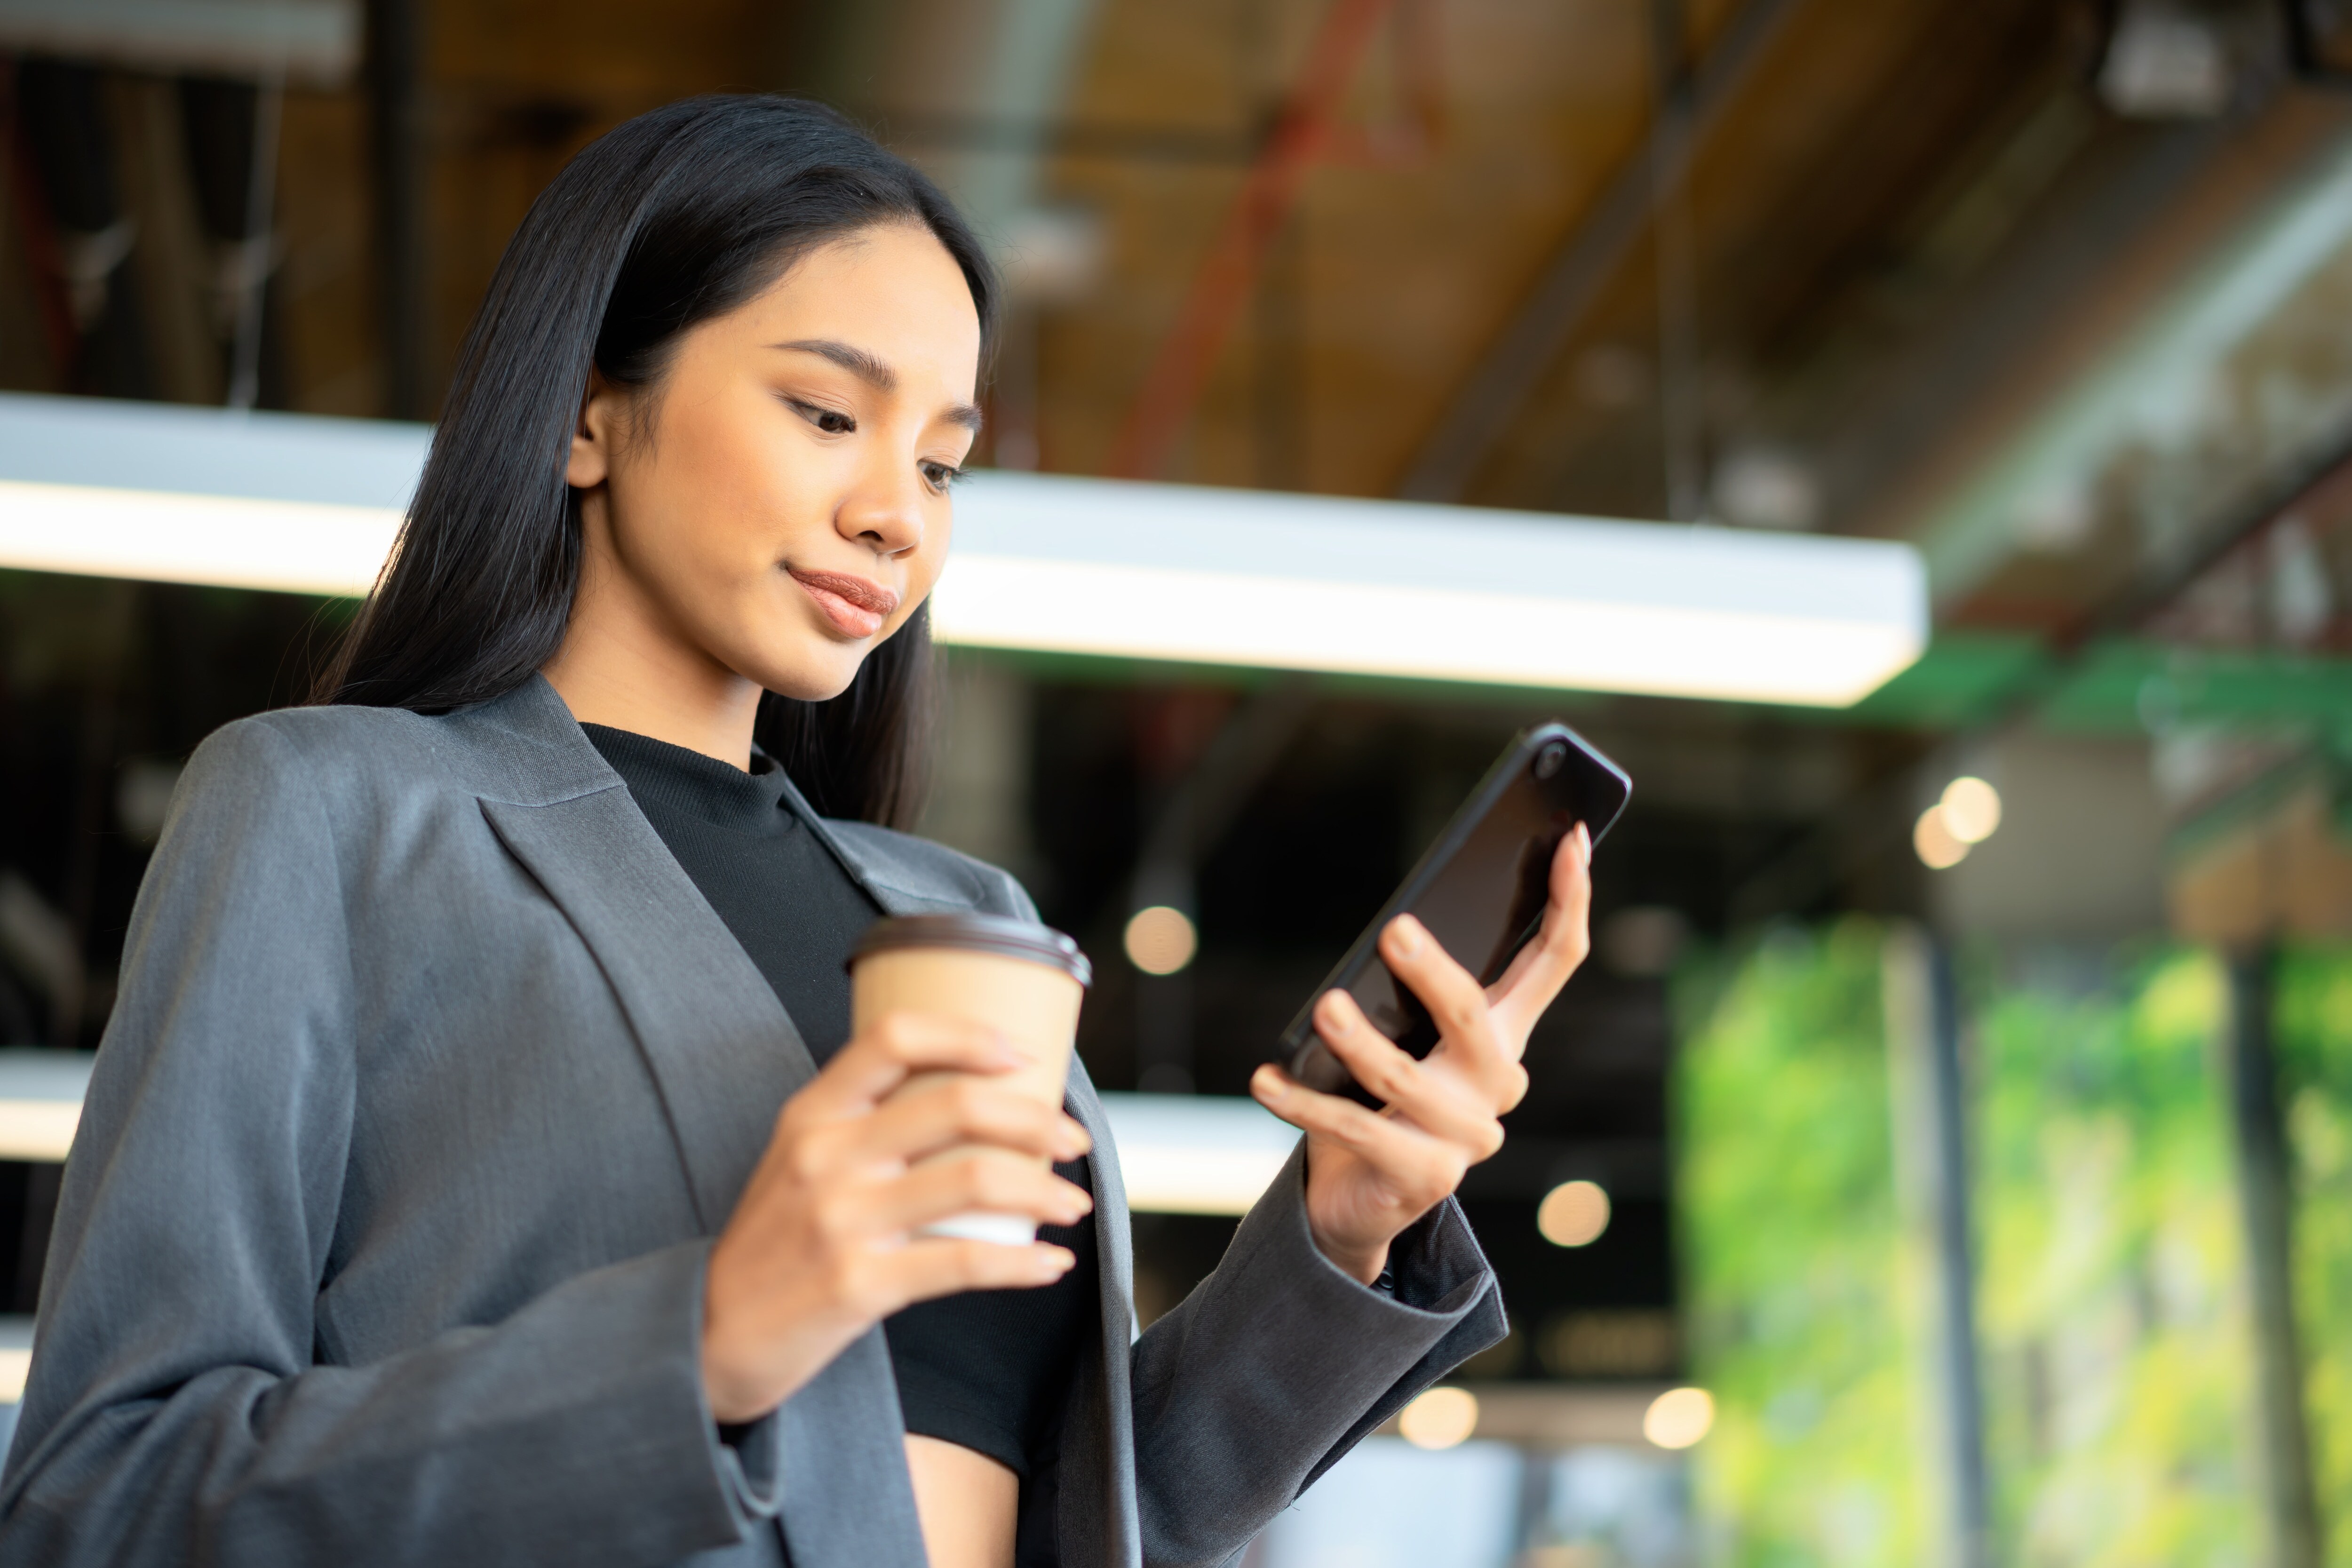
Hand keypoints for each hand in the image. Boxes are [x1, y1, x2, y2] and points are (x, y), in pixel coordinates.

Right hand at [701, 1013, 1093, 1422]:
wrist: (707, 1336)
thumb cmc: (774, 1243)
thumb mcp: (799, 1162)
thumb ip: (864, 1127)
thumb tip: (971, 1104)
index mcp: (812, 1113)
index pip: (894, 1037)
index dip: (968, 1034)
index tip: (1022, 1056)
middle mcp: (825, 1155)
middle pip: (956, 1104)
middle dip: (1036, 1118)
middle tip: (1075, 1138)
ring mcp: (840, 1220)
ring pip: (974, 1179)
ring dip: (1044, 1189)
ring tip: (1074, 1202)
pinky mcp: (856, 1285)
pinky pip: (963, 1264)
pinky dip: (1023, 1264)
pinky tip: (1051, 1264)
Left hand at [1251, 823, 1592, 1283]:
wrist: (1361, 1199)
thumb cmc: (1380, 1097)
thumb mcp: (1405, 1034)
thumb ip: (1409, 989)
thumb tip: (1390, 928)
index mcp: (1504, 1034)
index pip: (1555, 959)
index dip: (1571, 898)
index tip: (1572, 835)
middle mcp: (1498, 1083)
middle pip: (1476, 1016)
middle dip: (1435, 972)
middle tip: (1394, 930)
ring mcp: (1466, 1136)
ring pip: (1408, 1079)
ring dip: (1361, 1042)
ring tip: (1326, 1009)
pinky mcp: (1422, 1176)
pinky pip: (1354, 1129)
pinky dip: (1303, 1101)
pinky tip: (1265, 1080)